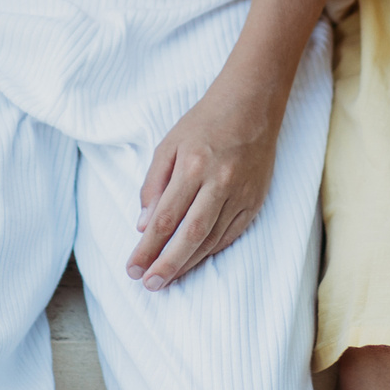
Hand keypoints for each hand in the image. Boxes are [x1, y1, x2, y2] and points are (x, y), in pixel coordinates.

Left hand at [126, 84, 283, 289]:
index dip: (148, 247)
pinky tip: (194, 260)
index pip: (166, 217)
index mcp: (194, 166)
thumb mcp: (169, 145)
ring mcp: (242, 193)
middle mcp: (220, 182)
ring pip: (213, 239)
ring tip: (167, 279)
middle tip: (149, 285)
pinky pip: (231, 234)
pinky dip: (211, 251)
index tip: (133, 268)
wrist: (252, 104)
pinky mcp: (256, 200)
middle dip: (167, 264)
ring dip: (188, 263)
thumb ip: (154, 185)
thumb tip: (143, 224)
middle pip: (190, 235)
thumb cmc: (205, 122)